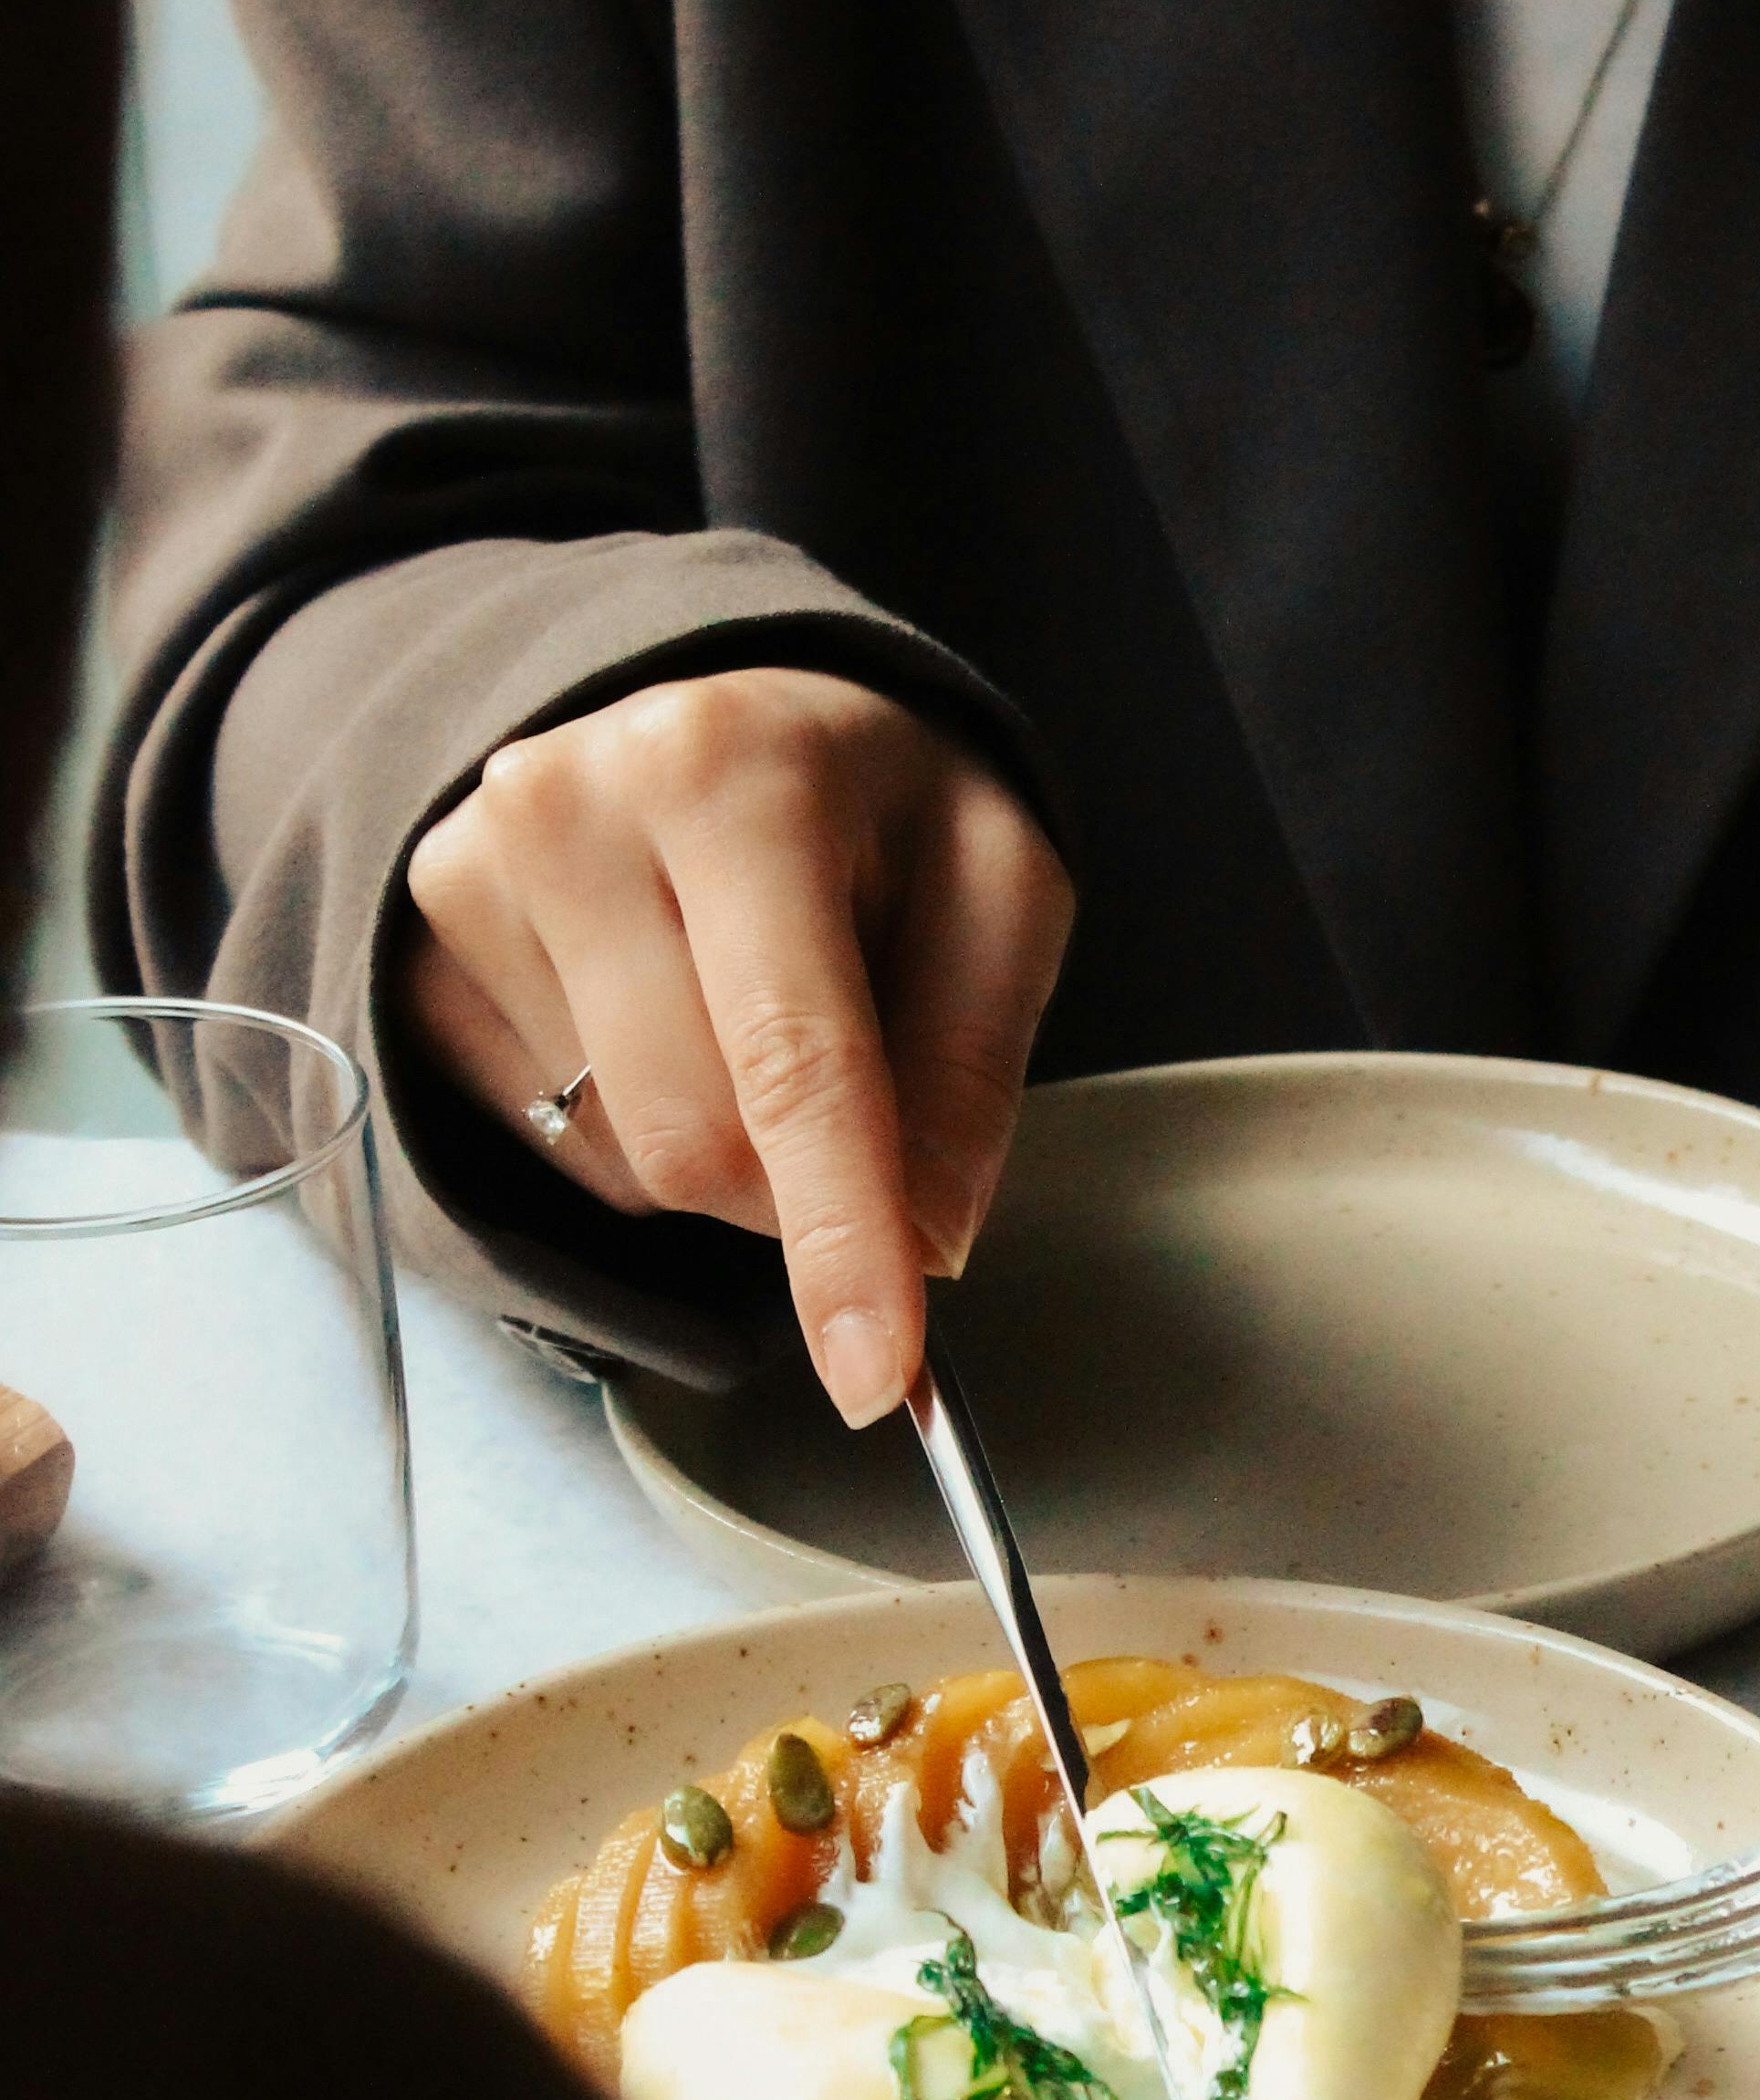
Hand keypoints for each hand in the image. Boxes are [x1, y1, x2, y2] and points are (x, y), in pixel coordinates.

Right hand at [400, 669, 1074, 1424]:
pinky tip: (667, 1022)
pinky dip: (644, 1134)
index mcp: (735, 775)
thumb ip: (974, 1065)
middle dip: (803, 1187)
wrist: (725, 722)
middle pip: (702, 1144)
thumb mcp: (996, 892)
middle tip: (854, 1093)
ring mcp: (469, 881)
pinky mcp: (423, 959)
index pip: (794, 1060)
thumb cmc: (876, 813)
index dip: (840, 1237)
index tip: (875, 1377)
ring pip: (630, 1165)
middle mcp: (570, 809)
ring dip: (726, 1156)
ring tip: (748, 1009)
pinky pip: (562, 1154)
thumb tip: (925, 1240)